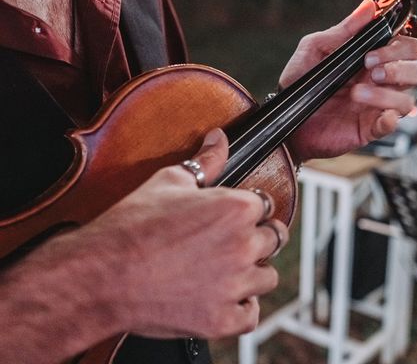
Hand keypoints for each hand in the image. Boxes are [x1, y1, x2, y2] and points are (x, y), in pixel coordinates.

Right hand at [38, 129, 288, 340]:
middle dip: (258, 238)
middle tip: (232, 241)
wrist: (101, 275)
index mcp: (237, 208)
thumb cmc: (132, 226)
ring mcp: (234, 284)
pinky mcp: (221, 318)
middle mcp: (243, 245)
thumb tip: (219, 139)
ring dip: (253, 272)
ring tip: (227, 269)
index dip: (250, 209)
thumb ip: (205, 160)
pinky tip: (225, 297)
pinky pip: (251, 315)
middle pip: (274, 239)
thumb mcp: (169, 181)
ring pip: (267, 277)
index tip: (236, 216)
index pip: (266, 205)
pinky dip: (241, 307)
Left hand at [280, 0, 416, 160]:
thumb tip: (368, 6)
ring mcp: (378, 106)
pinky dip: (390, 119)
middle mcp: (381, 82)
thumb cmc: (300, 83)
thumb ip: (343, 30)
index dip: (399, 46)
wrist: (286, 118)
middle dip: (401, 67)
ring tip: (356, 93)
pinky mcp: (371, 128)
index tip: (371, 52)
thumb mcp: (315, 49)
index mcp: (374, 59)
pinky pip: (393, 124)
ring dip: (386, 94)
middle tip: (371, 69)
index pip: (409, 47)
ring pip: (409, 99)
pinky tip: (377, 116)